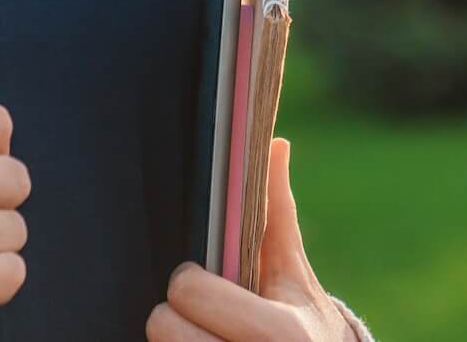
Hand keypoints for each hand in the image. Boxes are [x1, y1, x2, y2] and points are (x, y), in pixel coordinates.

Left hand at [147, 139, 358, 340]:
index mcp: (281, 334)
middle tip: (198, 315)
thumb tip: (275, 143)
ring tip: (202, 336)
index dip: (188, 282)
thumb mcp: (294, 278)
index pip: (187, 293)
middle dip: (174, 317)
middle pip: (163, 330)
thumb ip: (277, 214)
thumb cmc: (304, 329)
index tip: (203, 281)